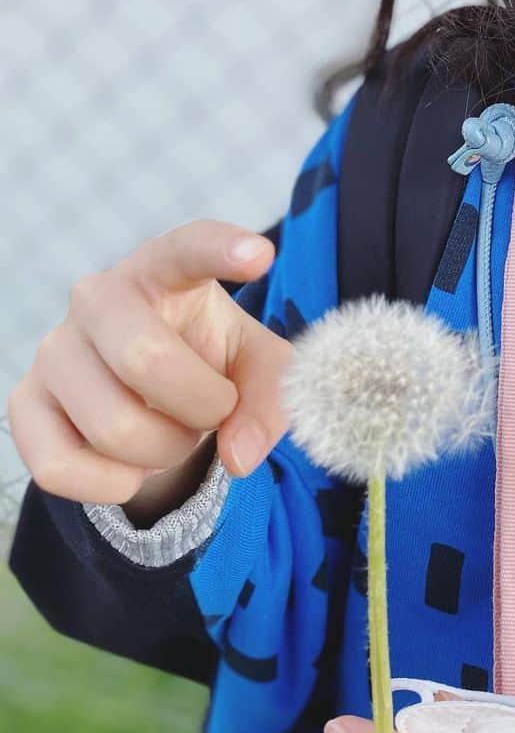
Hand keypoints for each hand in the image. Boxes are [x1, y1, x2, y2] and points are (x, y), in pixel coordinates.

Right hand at [7, 218, 290, 504]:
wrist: (148, 392)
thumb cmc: (208, 359)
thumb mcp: (256, 366)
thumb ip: (272, 398)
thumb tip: (240, 456)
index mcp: (163, 271)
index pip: (187, 248)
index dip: (221, 249)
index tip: (261, 256)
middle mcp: (97, 297)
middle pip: (146, 360)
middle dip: (202, 407)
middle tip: (214, 411)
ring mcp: (53, 349)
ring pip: (113, 428)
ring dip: (165, 451)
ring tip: (174, 432)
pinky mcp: (24, 402)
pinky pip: (60, 468)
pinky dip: (114, 484)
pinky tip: (132, 465)